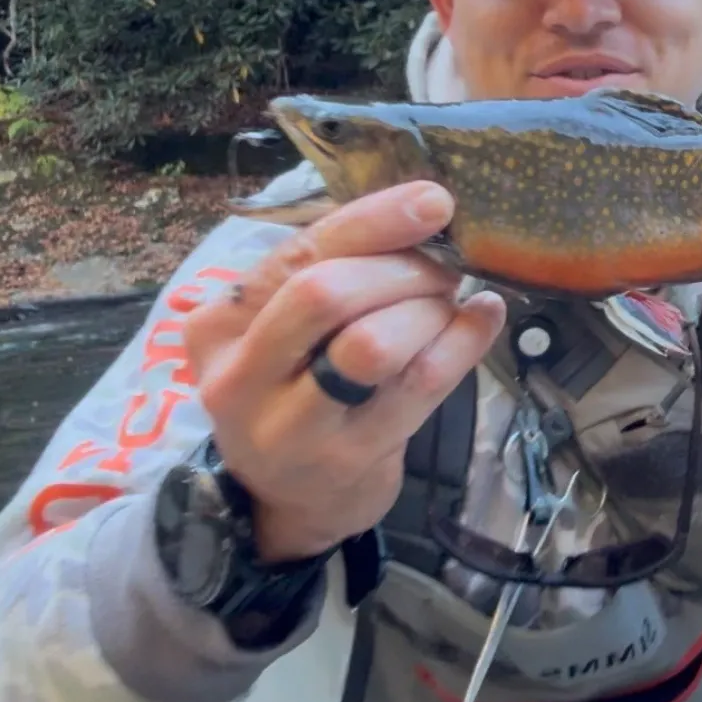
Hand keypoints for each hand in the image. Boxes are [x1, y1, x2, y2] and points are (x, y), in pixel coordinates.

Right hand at [182, 181, 505, 562]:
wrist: (291, 499)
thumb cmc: (296, 388)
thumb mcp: (288, 328)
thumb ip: (333, 270)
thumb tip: (422, 211)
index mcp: (219, 324)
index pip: (296, 254)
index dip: (371, 222)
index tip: (432, 202)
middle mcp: (239, 375)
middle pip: (326, 294)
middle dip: (401, 269)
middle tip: (442, 266)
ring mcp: (289, 427)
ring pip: (373, 345)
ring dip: (429, 310)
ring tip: (451, 301)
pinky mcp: (346, 460)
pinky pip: (419, 387)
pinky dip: (463, 342)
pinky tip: (481, 320)